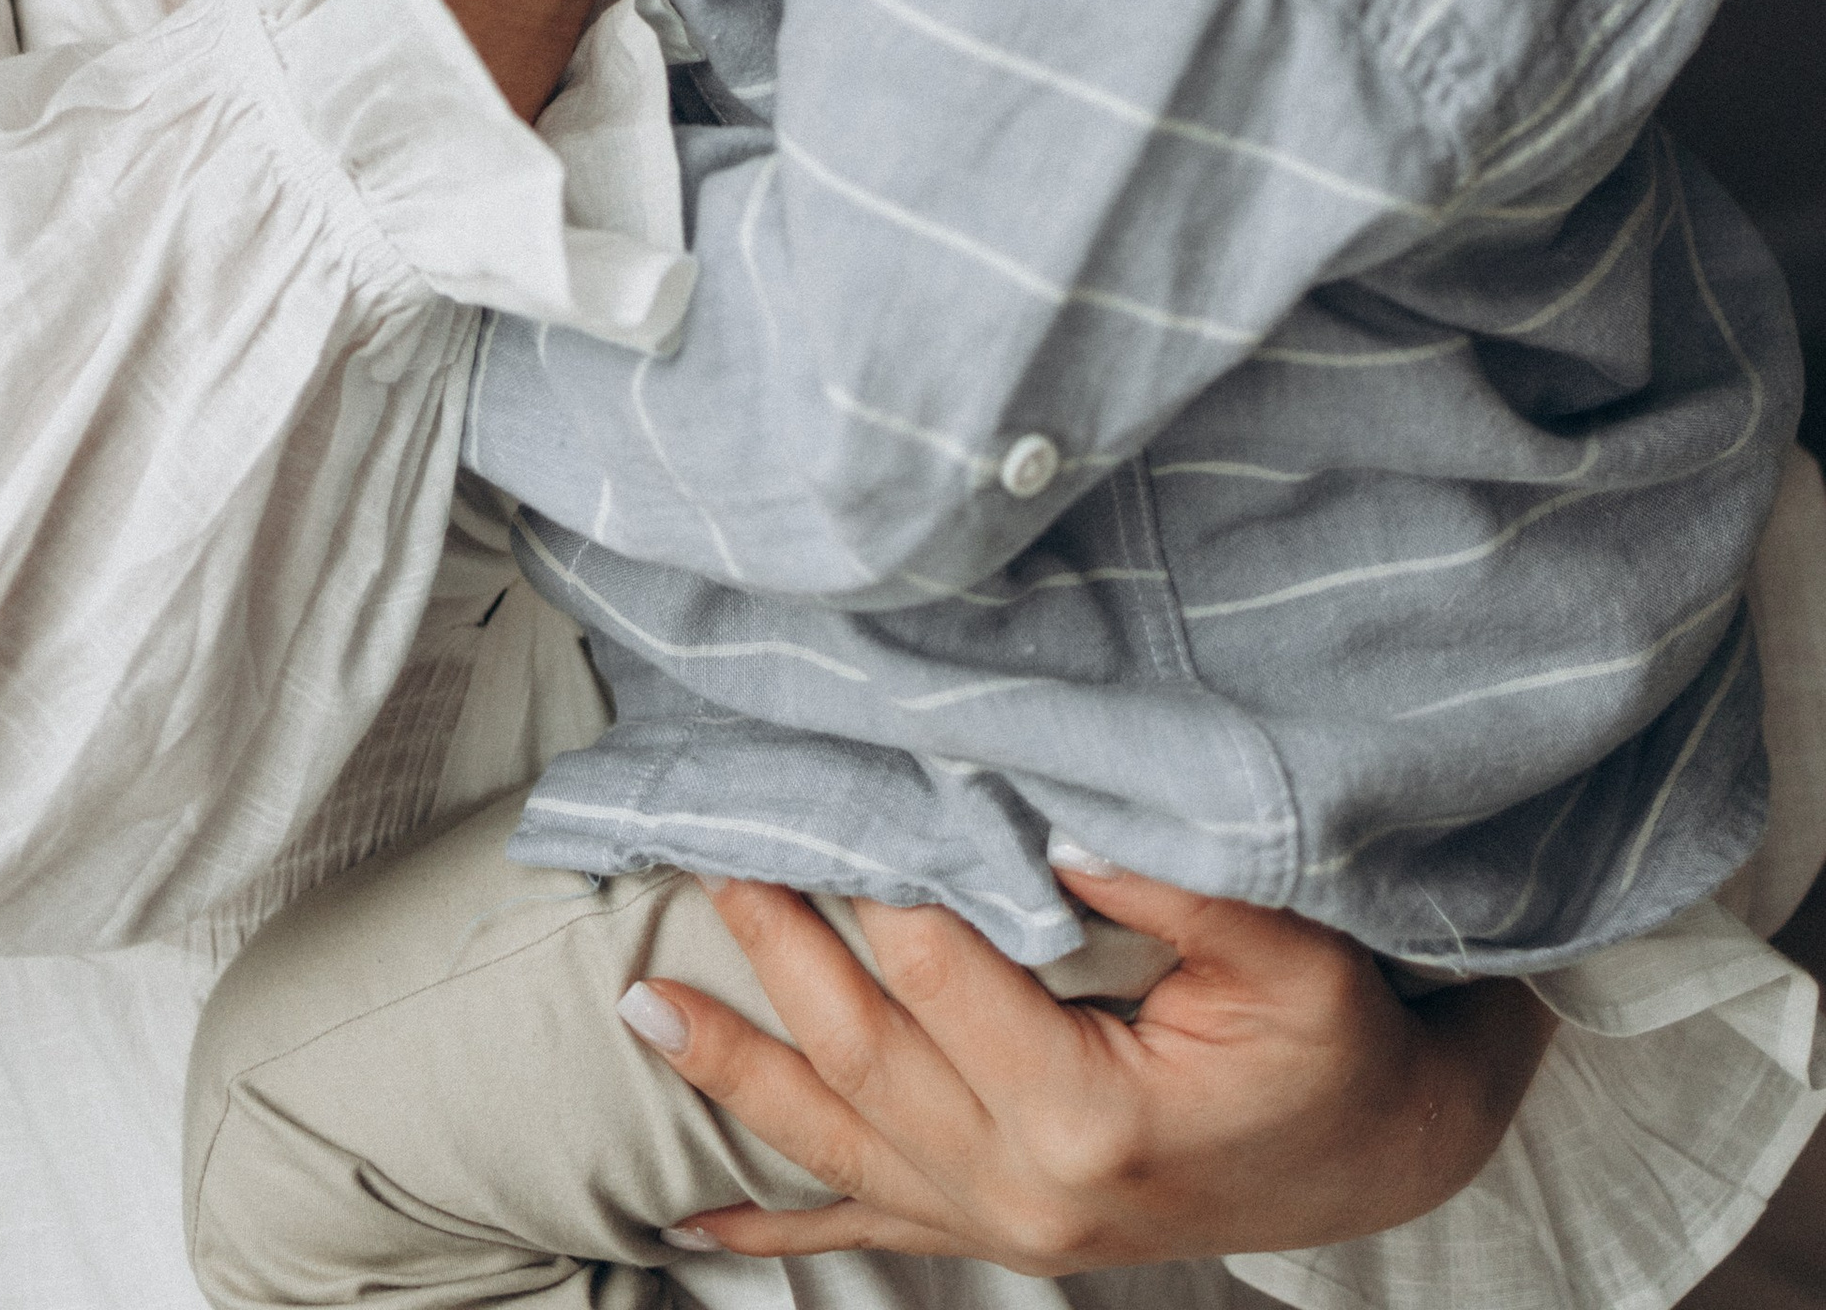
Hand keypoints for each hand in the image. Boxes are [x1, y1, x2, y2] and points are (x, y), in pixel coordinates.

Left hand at [633, 861, 1548, 1273]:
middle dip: (775, 947)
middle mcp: (1023, 1189)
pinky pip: (862, 1226)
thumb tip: (1060, 825)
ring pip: (835, 1139)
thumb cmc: (1336, 1044)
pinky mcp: (991, 1231)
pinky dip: (771, 1218)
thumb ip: (1177, 889)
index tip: (823, 786)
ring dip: (734, 1067)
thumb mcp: (1291, 953)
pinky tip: (692, 1214)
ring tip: (640, 1004)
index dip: (877, 874)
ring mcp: (998, 1224)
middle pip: (862, 1049)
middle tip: (709, 849)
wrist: (1378, 1158)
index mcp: (1087, 1116)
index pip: (941, 969)